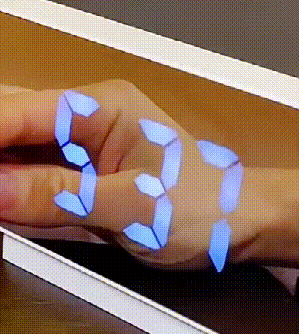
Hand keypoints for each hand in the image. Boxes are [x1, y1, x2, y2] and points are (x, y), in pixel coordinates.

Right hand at [0, 80, 298, 269]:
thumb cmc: (202, 208)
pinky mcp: (84, 183)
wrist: (238, 226)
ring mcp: (83, 154)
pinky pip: (35, 185)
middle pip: (12, 127)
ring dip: (0, 180)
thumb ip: (62, 196)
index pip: (19, 111)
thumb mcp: (134, 204)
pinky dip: (13, 201)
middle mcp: (85, 122)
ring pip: (17, 156)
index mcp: (100, 108)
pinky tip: (4, 215)